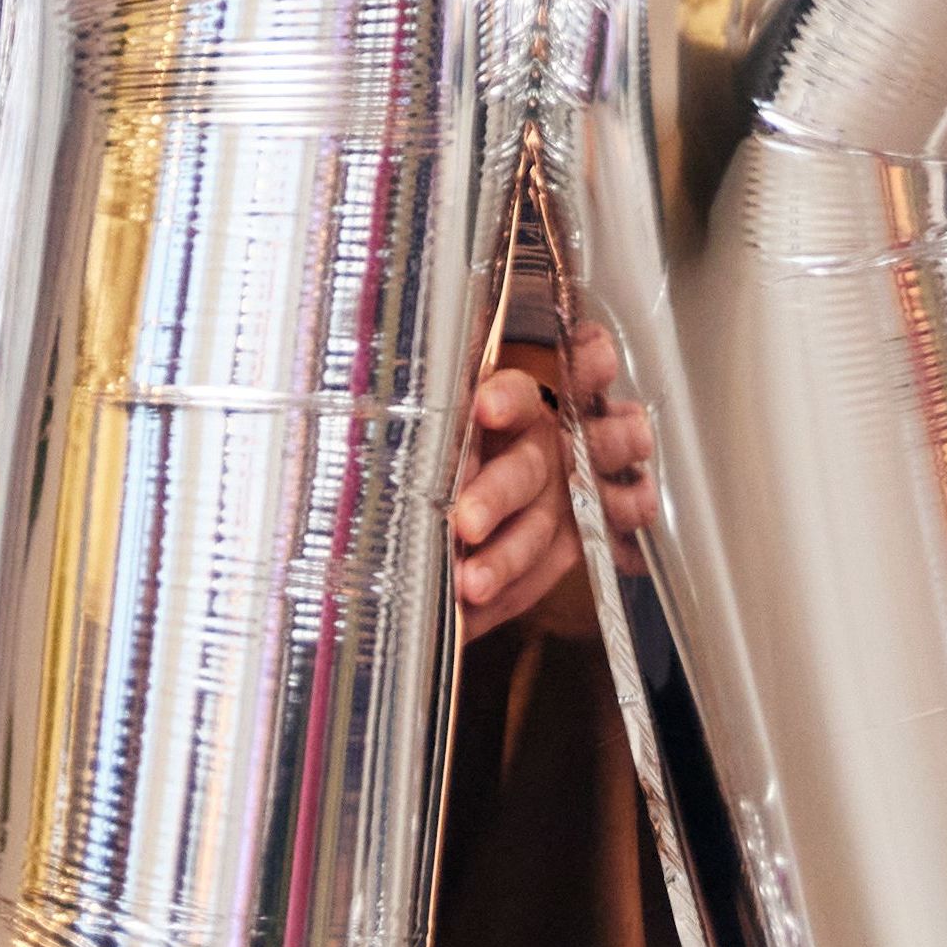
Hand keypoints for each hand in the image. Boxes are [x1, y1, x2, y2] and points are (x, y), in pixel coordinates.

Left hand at [452, 312, 654, 624]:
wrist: (484, 471)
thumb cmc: (453, 427)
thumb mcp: (437, 393)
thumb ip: (430, 379)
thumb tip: (378, 334)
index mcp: (513, 401)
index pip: (518, 390)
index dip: (508, 398)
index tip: (483, 406)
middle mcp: (548, 445)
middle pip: (531, 466)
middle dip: (499, 494)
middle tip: (466, 522)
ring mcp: (564, 499)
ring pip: (544, 529)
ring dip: (511, 555)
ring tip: (472, 583)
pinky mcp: (568, 546)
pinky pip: (544, 575)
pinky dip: (510, 594)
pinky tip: (477, 611)